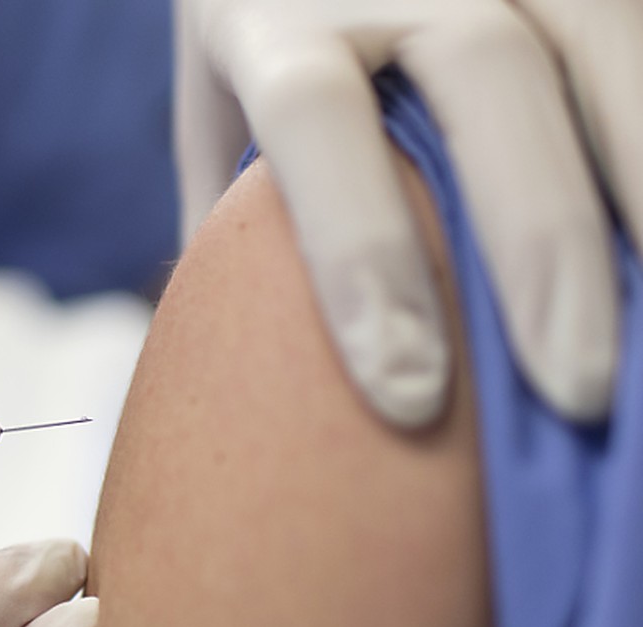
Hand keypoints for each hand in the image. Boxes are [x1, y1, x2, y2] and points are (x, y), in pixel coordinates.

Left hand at [178, 0, 618, 424]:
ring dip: (640, 182)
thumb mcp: (220, 117)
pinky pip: (640, 38)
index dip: (360, 252)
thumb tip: (253, 383)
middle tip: (573, 391)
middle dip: (540, 239)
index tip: (405, 393)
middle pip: (488, 74)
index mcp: (274, 12)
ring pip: (603, 36)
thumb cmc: (264, 41)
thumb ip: (237, 224)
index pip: (315, 118)